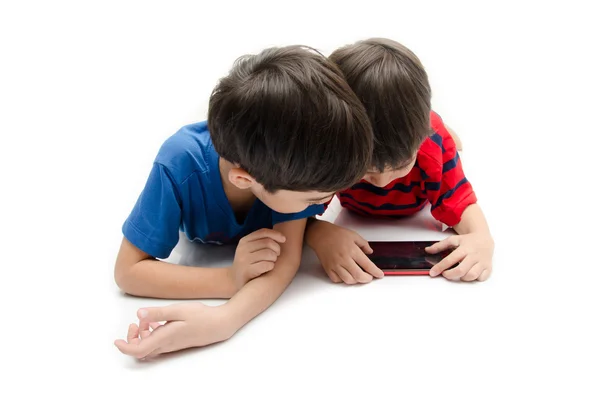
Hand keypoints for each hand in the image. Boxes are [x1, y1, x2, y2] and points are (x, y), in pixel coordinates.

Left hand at [114, 302, 236, 358]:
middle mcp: (166, 345)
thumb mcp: (178, 310)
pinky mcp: (176, 342)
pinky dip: (151, 335)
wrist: (219, 324)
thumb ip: (158, 313)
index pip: (138, 350)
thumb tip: (139, 314)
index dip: (124, 347)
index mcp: (164, 338)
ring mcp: (171, 345)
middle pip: (141, 350)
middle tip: (135, 323)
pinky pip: (157, 344)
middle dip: (132, 338)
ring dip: (142, 336)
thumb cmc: (200, 316)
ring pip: (149, 347)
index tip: (116, 341)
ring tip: (146, 320)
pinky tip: (157, 323)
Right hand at [228, 228, 286, 290]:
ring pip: (268, 253)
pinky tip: (268, 268)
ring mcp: (244, 260)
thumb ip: (262, 242)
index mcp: (245, 241)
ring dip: (274, 258)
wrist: (234, 280)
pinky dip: (271, 266)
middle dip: (277, 249)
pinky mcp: (246, 271)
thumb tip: (281, 237)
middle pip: (268, 242)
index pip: (263, 232)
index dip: (276, 234)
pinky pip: (266, 265)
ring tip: (272, 262)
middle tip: (276, 256)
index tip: (284, 240)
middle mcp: (243, 248)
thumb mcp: (250, 249)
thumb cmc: (248, 264)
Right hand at [307, 221, 382, 283]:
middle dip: (367, 279)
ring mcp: (335, 265)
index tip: (379, 274)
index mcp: (352, 250)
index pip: (367, 265)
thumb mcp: (354, 235)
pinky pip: (337, 280)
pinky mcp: (328, 268)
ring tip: (358, 276)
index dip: (375, 272)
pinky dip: (343, 280)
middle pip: (359, 276)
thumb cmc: (336, 234)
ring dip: (356, 280)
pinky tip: (347, 275)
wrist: (320, 234)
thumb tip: (370, 252)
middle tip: (370, 277)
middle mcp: (344, 259)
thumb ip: (364, 244)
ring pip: (348, 280)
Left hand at [426, 232, 493, 280]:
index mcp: (464, 248)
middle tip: (445, 274)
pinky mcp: (488, 267)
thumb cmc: (468, 241)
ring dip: (462, 277)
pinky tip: (470, 273)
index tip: (432, 273)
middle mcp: (473, 255)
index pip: (450, 260)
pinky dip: (475, 279)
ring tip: (459, 273)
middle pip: (461, 270)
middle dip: (450, 275)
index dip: (440, 267)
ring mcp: (482, 262)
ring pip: (472, 276)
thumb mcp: (453, 240)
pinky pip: (481, 278)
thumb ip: (440, 245)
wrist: (484, 238)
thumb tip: (428, 250)